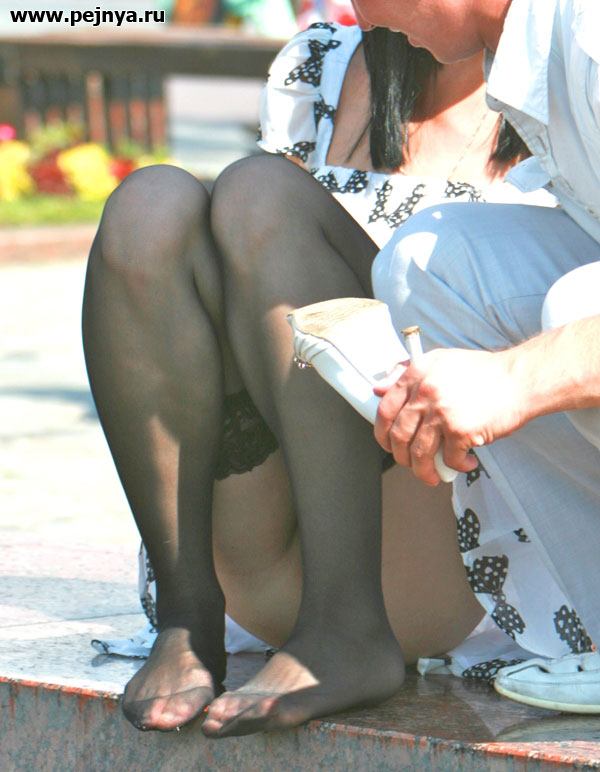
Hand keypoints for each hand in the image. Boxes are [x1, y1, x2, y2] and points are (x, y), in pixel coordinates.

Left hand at [373, 348, 526, 484]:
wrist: (520, 379)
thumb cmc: (484, 373)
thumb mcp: (440, 361)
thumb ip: (406, 372)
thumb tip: (379, 389)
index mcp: (417, 374)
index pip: (385, 409)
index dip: (382, 432)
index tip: (388, 443)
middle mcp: (426, 392)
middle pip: (399, 436)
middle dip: (401, 457)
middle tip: (410, 464)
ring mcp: (442, 412)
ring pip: (419, 453)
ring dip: (424, 471)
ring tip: (432, 475)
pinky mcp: (461, 430)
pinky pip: (450, 459)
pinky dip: (456, 467)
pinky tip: (465, 463)